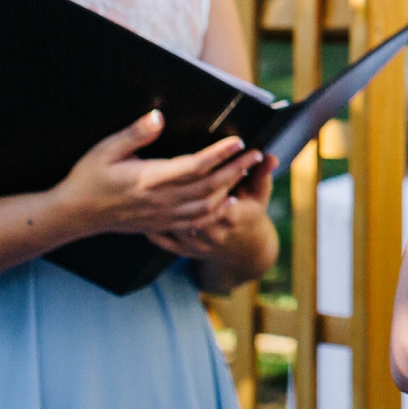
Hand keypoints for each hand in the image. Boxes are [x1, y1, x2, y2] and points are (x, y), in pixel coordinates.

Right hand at [50, 108, 264, 242]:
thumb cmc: (89, 178)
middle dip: (236, 169)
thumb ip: (134, 134)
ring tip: (248, 173)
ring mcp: (164, 215)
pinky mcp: (162, 224)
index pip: (195, 166)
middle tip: (257, 155)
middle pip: (210, 185)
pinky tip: (228, 202)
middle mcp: (162, 200)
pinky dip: (216, 211)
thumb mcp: (106, 149)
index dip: (220, 154)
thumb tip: (158, 116)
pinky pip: (196, 221)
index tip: (238, 142)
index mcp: (151, 179)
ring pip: (207, 204)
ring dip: (231, 188)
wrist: (76, 214)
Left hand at [146, 152, 276, 259]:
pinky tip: (138, 214)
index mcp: (232, 215)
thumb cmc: (253, 215)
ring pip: (172, 223)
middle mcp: (213, 233)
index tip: (188, 159)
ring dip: (158, 207)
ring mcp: (198, 245)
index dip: (200, 177)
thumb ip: (262, 173)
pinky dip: (151, 230)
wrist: (250, 251)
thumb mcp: (260, 192)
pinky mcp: (187, 252)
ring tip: (144, 188)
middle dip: (172, 188)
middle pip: (186, 206)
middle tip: (157, 168)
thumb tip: (270, 156)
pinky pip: (164, 241)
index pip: (212, 191)